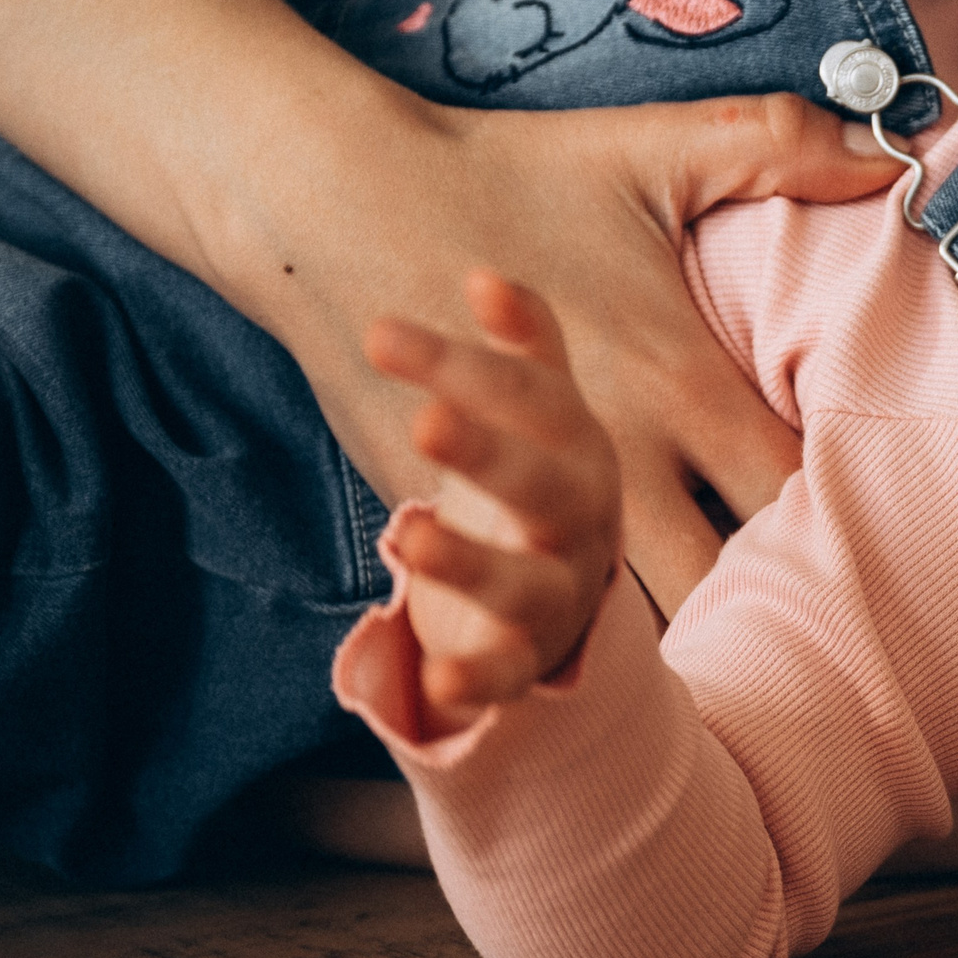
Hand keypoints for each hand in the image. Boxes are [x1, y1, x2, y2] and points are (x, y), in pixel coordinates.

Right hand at [267, 91, 900, 604]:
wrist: (328, 196)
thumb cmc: (505, 171)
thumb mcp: (648, 150)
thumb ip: (776, 150)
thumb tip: (886, 159)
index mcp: (678, 376)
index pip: (796, 486)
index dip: (856, 520)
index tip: (897, 537)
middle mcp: (612, 456)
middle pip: (726, 584)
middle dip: (774, 609)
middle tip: (825, 623)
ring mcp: (523, 502)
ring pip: (627, 622)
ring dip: (678, 636)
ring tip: (736, 662)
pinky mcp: (449, 520)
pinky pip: (517, 617)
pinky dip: (563, 642)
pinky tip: (606, 671)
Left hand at [367, 271, 622, 735]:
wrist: (577, 597)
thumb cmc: (541, 480)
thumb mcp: (545, 412)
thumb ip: (526, 344)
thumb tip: (483, 277)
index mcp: (578, 447)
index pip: (530, 398)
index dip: (461, 368)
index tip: (379, 335)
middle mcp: (578, 518)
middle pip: (543, 486)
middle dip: (489, 456)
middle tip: (425, 423)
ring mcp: (556, 592)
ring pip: (524, 584)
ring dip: (470, 564)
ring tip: (405, 537)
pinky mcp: (524, 659)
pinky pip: (504, 675)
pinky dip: (473, 680)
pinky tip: (433, 680)